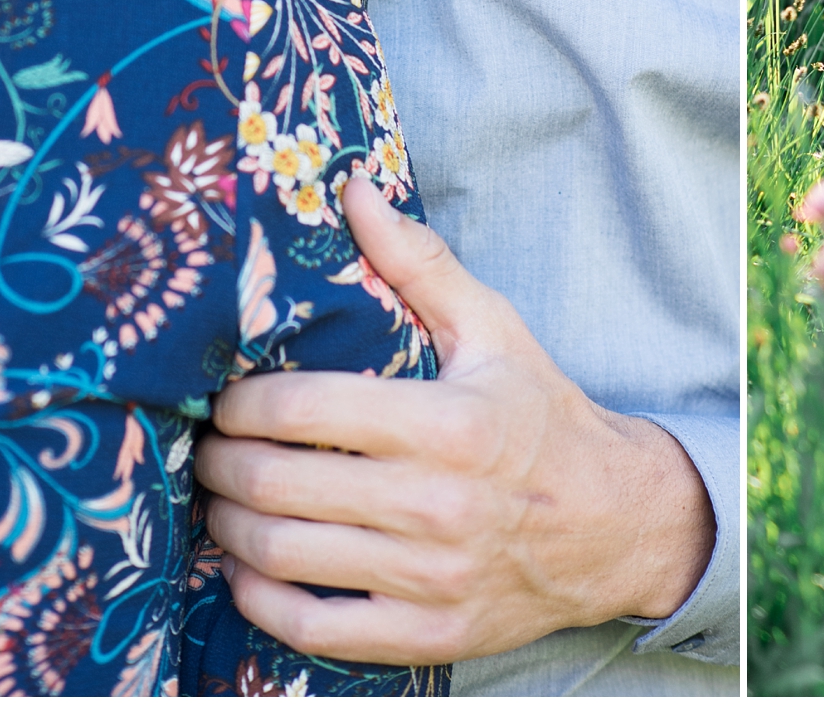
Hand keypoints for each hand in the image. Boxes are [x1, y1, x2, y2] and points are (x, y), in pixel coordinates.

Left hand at [196, 178, 715, 664]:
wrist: (616, 524)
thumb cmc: (542, 417)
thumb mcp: (492, 329)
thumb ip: (416, 262)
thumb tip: (352, 189)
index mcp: (449, 423)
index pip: (303, 407)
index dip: (242, 403)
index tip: (225, 398)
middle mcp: (437, 505)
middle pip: (277, 483)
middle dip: (219, 463)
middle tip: (207, 448)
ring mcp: (431, 578)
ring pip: (282, 555)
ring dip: (228, 525)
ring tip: (220, 500)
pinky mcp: (428, 634)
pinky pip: (314, 629)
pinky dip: (259, 601)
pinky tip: (245, 570)